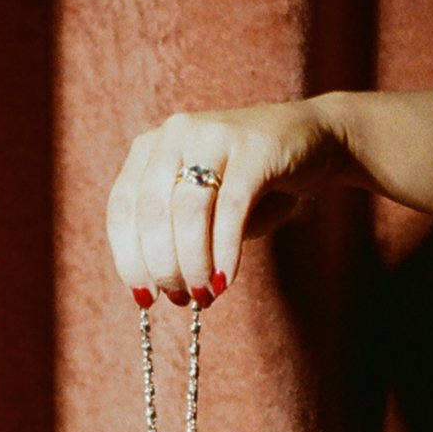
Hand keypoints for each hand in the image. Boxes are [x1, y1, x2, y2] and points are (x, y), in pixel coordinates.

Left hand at [106, 101, 345, 304]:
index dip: (129, 258)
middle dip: (162, 265)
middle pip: (152, 211)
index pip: (122, 208)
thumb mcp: (203, 204)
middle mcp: (175, 133)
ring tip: (203, 294)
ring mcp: (213, 135)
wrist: (310, 140)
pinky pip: (231, 208)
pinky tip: (225, 279)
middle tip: (179, 298)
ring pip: (188, 211)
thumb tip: (159, 288)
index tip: (144, 297)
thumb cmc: (249, 183)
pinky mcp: (254, 149)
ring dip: (192, 262)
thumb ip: (174, 233)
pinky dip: (225, 250)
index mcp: (150, 147)